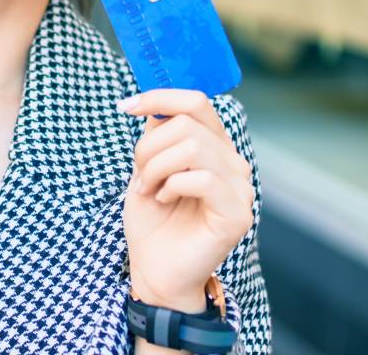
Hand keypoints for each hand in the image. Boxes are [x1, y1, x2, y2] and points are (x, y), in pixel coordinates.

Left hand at [119, 89, 254, 311]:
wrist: (155, 271)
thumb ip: (157, 135)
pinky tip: (164, 200)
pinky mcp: (238, 213)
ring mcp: (241, 187)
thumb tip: (154, 104)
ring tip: (148, 190)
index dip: (160, 97)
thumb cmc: (152, 223)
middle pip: (187, 124)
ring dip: (157, 167)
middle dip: (149, 148)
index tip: (126, 106)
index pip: (197, 102)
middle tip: (139, 177)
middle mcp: (233, 162)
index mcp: (214, 147)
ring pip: (193, 147)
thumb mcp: (147, 168)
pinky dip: (172, 185)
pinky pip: (202, 178)